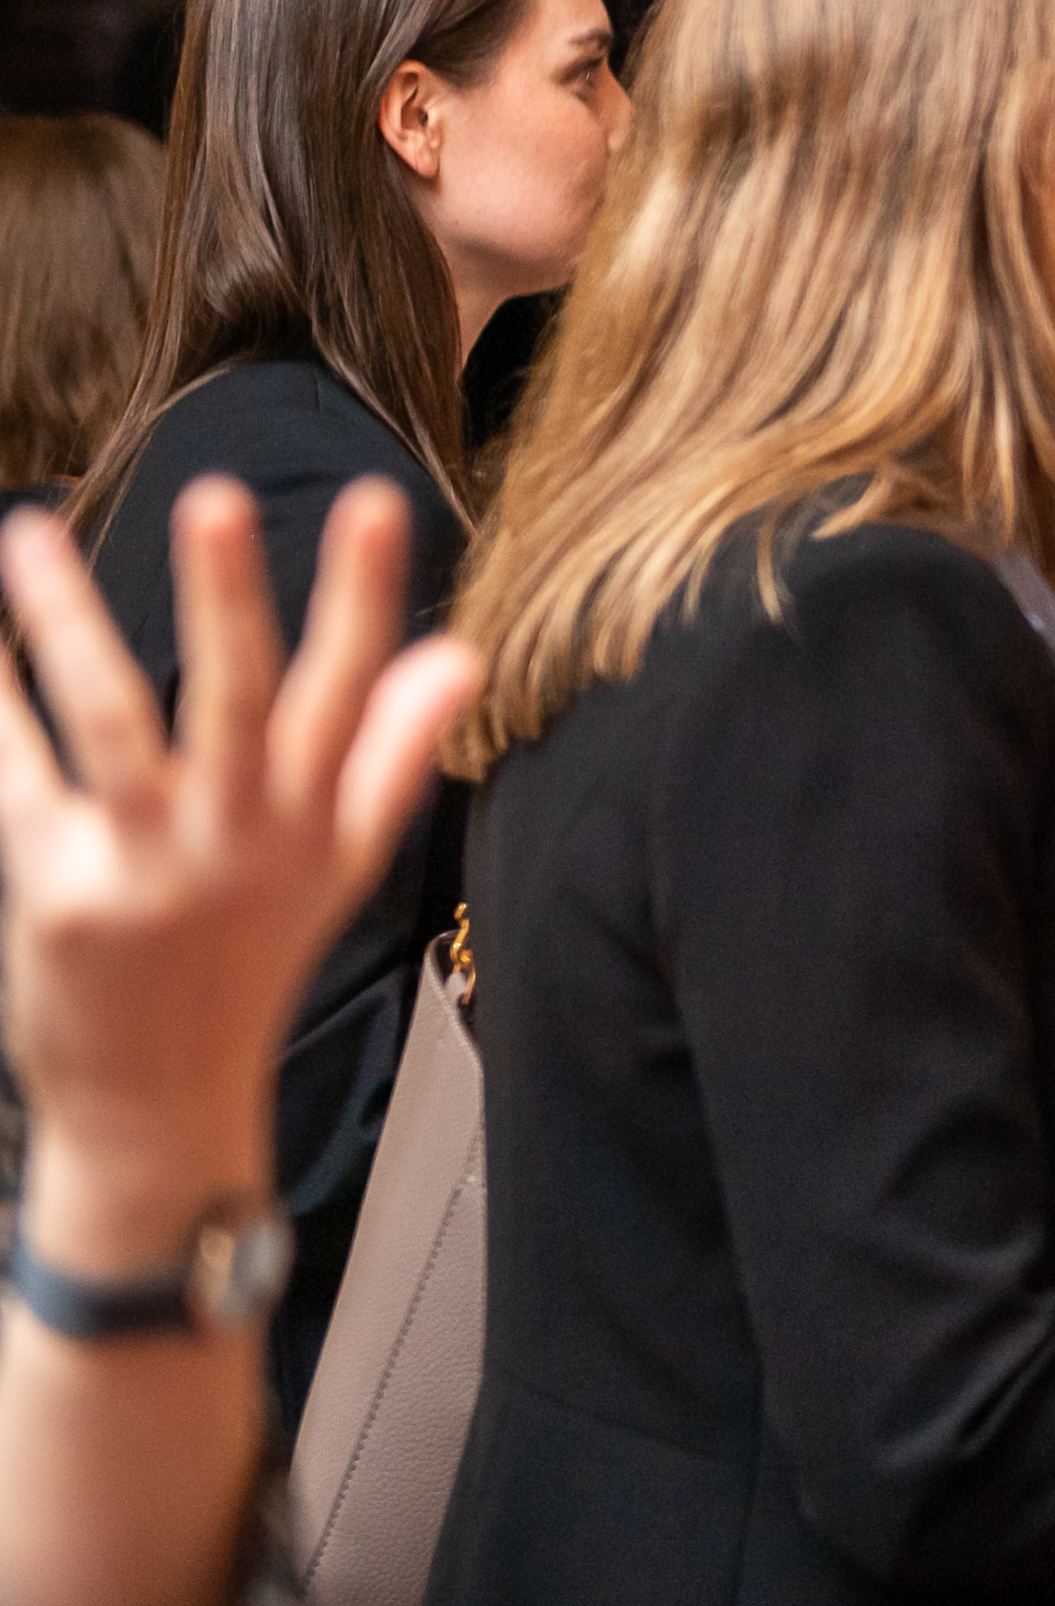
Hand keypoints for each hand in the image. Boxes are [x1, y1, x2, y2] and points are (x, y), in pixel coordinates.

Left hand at [0, 483, 478, 1269]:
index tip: (377, 501)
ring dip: (70, 625)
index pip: (353, 689)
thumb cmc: (248, 965)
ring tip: (30, 536)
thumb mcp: (342, 866)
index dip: (366, 595)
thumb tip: (459, 654)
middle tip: (216, 502)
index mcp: (315, 821)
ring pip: (115, 726)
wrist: (158, 1105)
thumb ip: (394, 754)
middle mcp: (240, 839)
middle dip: (230, 600)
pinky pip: (22, 777)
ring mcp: (147, 867)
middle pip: (241, 701)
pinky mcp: (57, 893)